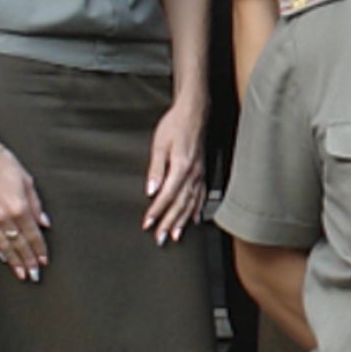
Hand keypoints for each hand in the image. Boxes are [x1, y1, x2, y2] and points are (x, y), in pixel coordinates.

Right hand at [0, 143, 47, 279]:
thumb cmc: (3, 164)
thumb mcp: (27, 181)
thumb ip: (36, 205)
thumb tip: (44, 223)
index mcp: (19, 207)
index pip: (33, 235)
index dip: (39, 250)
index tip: (43, 261)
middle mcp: (4, 217)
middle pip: (19, 245)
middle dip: (27, 261)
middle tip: (33, 275)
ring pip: (3, 246)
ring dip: (13, 261)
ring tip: (20, 272)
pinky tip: (2, 256)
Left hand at [143, 95, 207, 242]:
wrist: (194, 113)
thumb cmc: (175, 125)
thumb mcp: (159, 144)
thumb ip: (155, 169)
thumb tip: (151, 190)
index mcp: (181, 167)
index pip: (167, 195)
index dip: (157, 211)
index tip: (148, 224)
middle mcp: (193, 174)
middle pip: (180, 204)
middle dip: (169, 223)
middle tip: (160, 238)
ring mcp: (200, 174)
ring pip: (191, 203)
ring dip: (182, 221)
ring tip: (175, 235)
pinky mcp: (202, 172)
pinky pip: (201, 196)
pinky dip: (196, 210)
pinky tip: (192, 219)